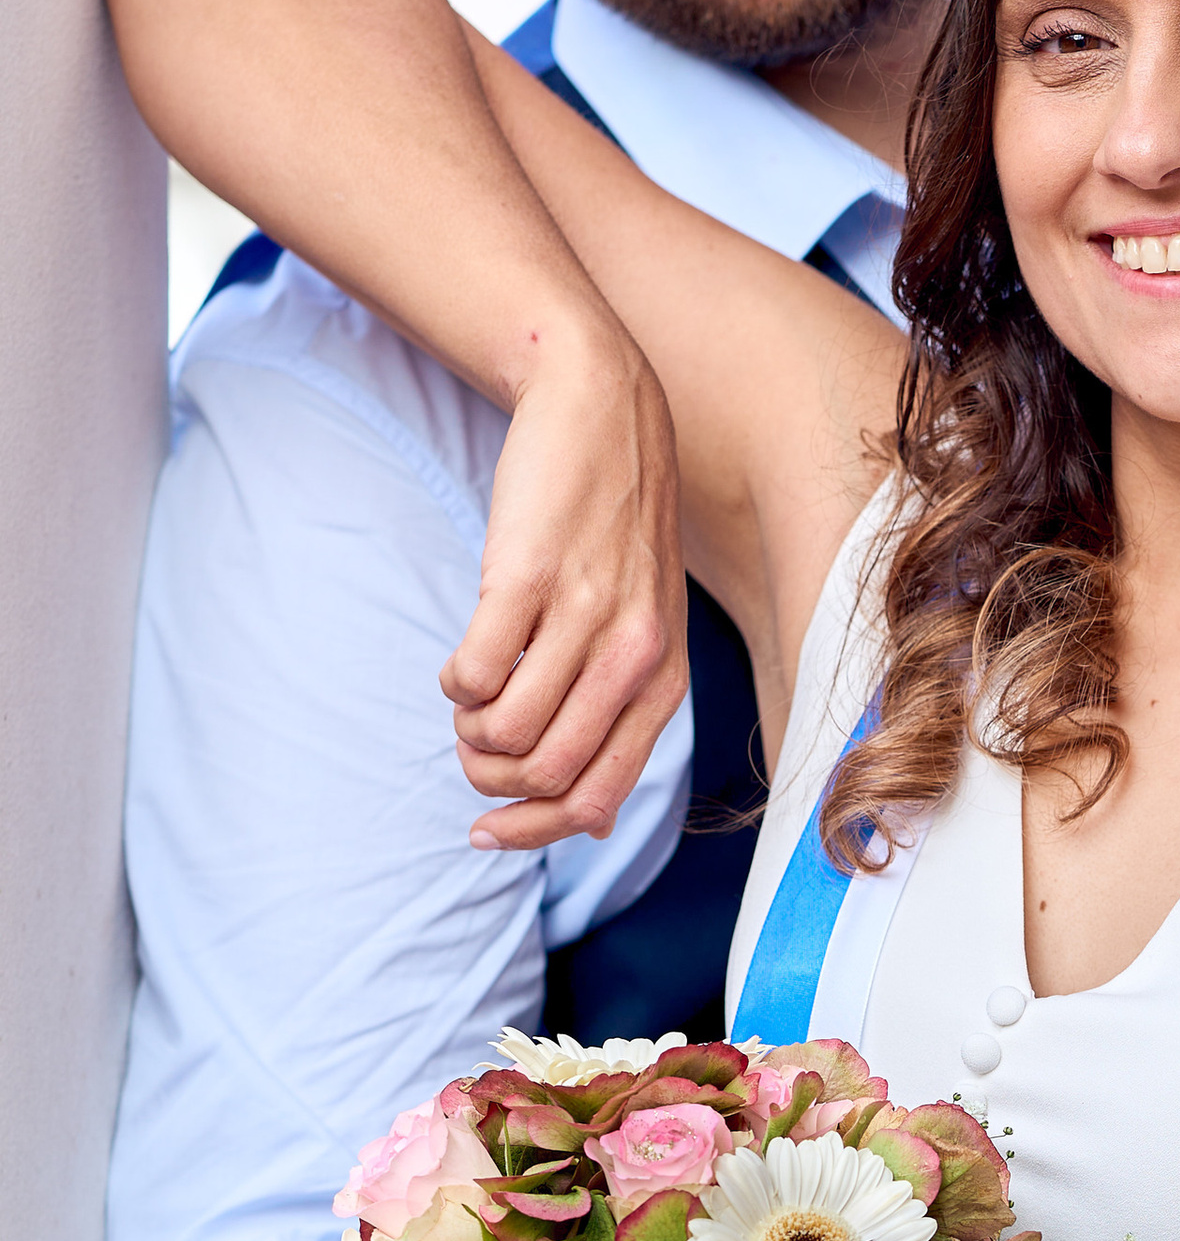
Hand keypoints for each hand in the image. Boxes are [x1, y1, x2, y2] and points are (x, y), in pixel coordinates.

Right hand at [443, 316, 688, 850]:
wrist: (601, 409)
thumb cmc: (611, 530)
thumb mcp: (645, 625)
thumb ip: (624, 713)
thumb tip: (594, 822)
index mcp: (663, 682)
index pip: (598, 800)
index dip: (532, 831)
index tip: (483, 829)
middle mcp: (634, 658)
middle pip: (545, 776)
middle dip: (491, 779)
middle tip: (471, 744)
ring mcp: (583, 617)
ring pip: (506, 734)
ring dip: (469, 732)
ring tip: (470, 698)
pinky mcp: (528, 578)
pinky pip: (473, 676)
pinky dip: (454, 686)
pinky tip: (463, 661)